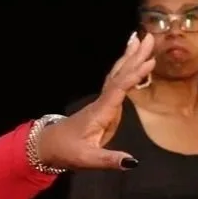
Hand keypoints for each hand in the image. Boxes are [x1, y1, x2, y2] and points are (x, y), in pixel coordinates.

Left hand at [27, 34, 158, 172]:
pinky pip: (117, 82)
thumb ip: (109, 160)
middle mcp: (102, 102)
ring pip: (117, 75)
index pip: (118, 90)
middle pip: (119, 75)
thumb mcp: (87, 159)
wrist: (48, 146)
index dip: (133, 76)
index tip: (149, 62)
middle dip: (134, 57)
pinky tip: (133, 61)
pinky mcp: (103, 104)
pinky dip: (126, 68)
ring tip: (140, 39)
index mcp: (100, 113)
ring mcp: (102, 102)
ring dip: (130, 57)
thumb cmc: (67, 152)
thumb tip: (132, 161)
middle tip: (149, 37)